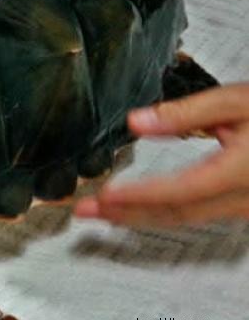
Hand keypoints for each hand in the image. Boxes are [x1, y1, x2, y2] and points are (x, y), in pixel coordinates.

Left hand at [75, 84, 248, 226]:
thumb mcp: (239, 100)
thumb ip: (185, 112)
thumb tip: (137, 121)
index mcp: (240, 171)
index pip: (177, 192)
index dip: (136, 198)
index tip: (102, 198)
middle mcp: (244, 197)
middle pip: (175, 214)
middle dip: (125, 215)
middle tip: (86, 211)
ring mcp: (246, 207)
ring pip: (186, 218)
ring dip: (140, 216)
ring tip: (104, 209)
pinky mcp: (244, 205)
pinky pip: (198, 214)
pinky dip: (164, 211)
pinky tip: (141, 205)